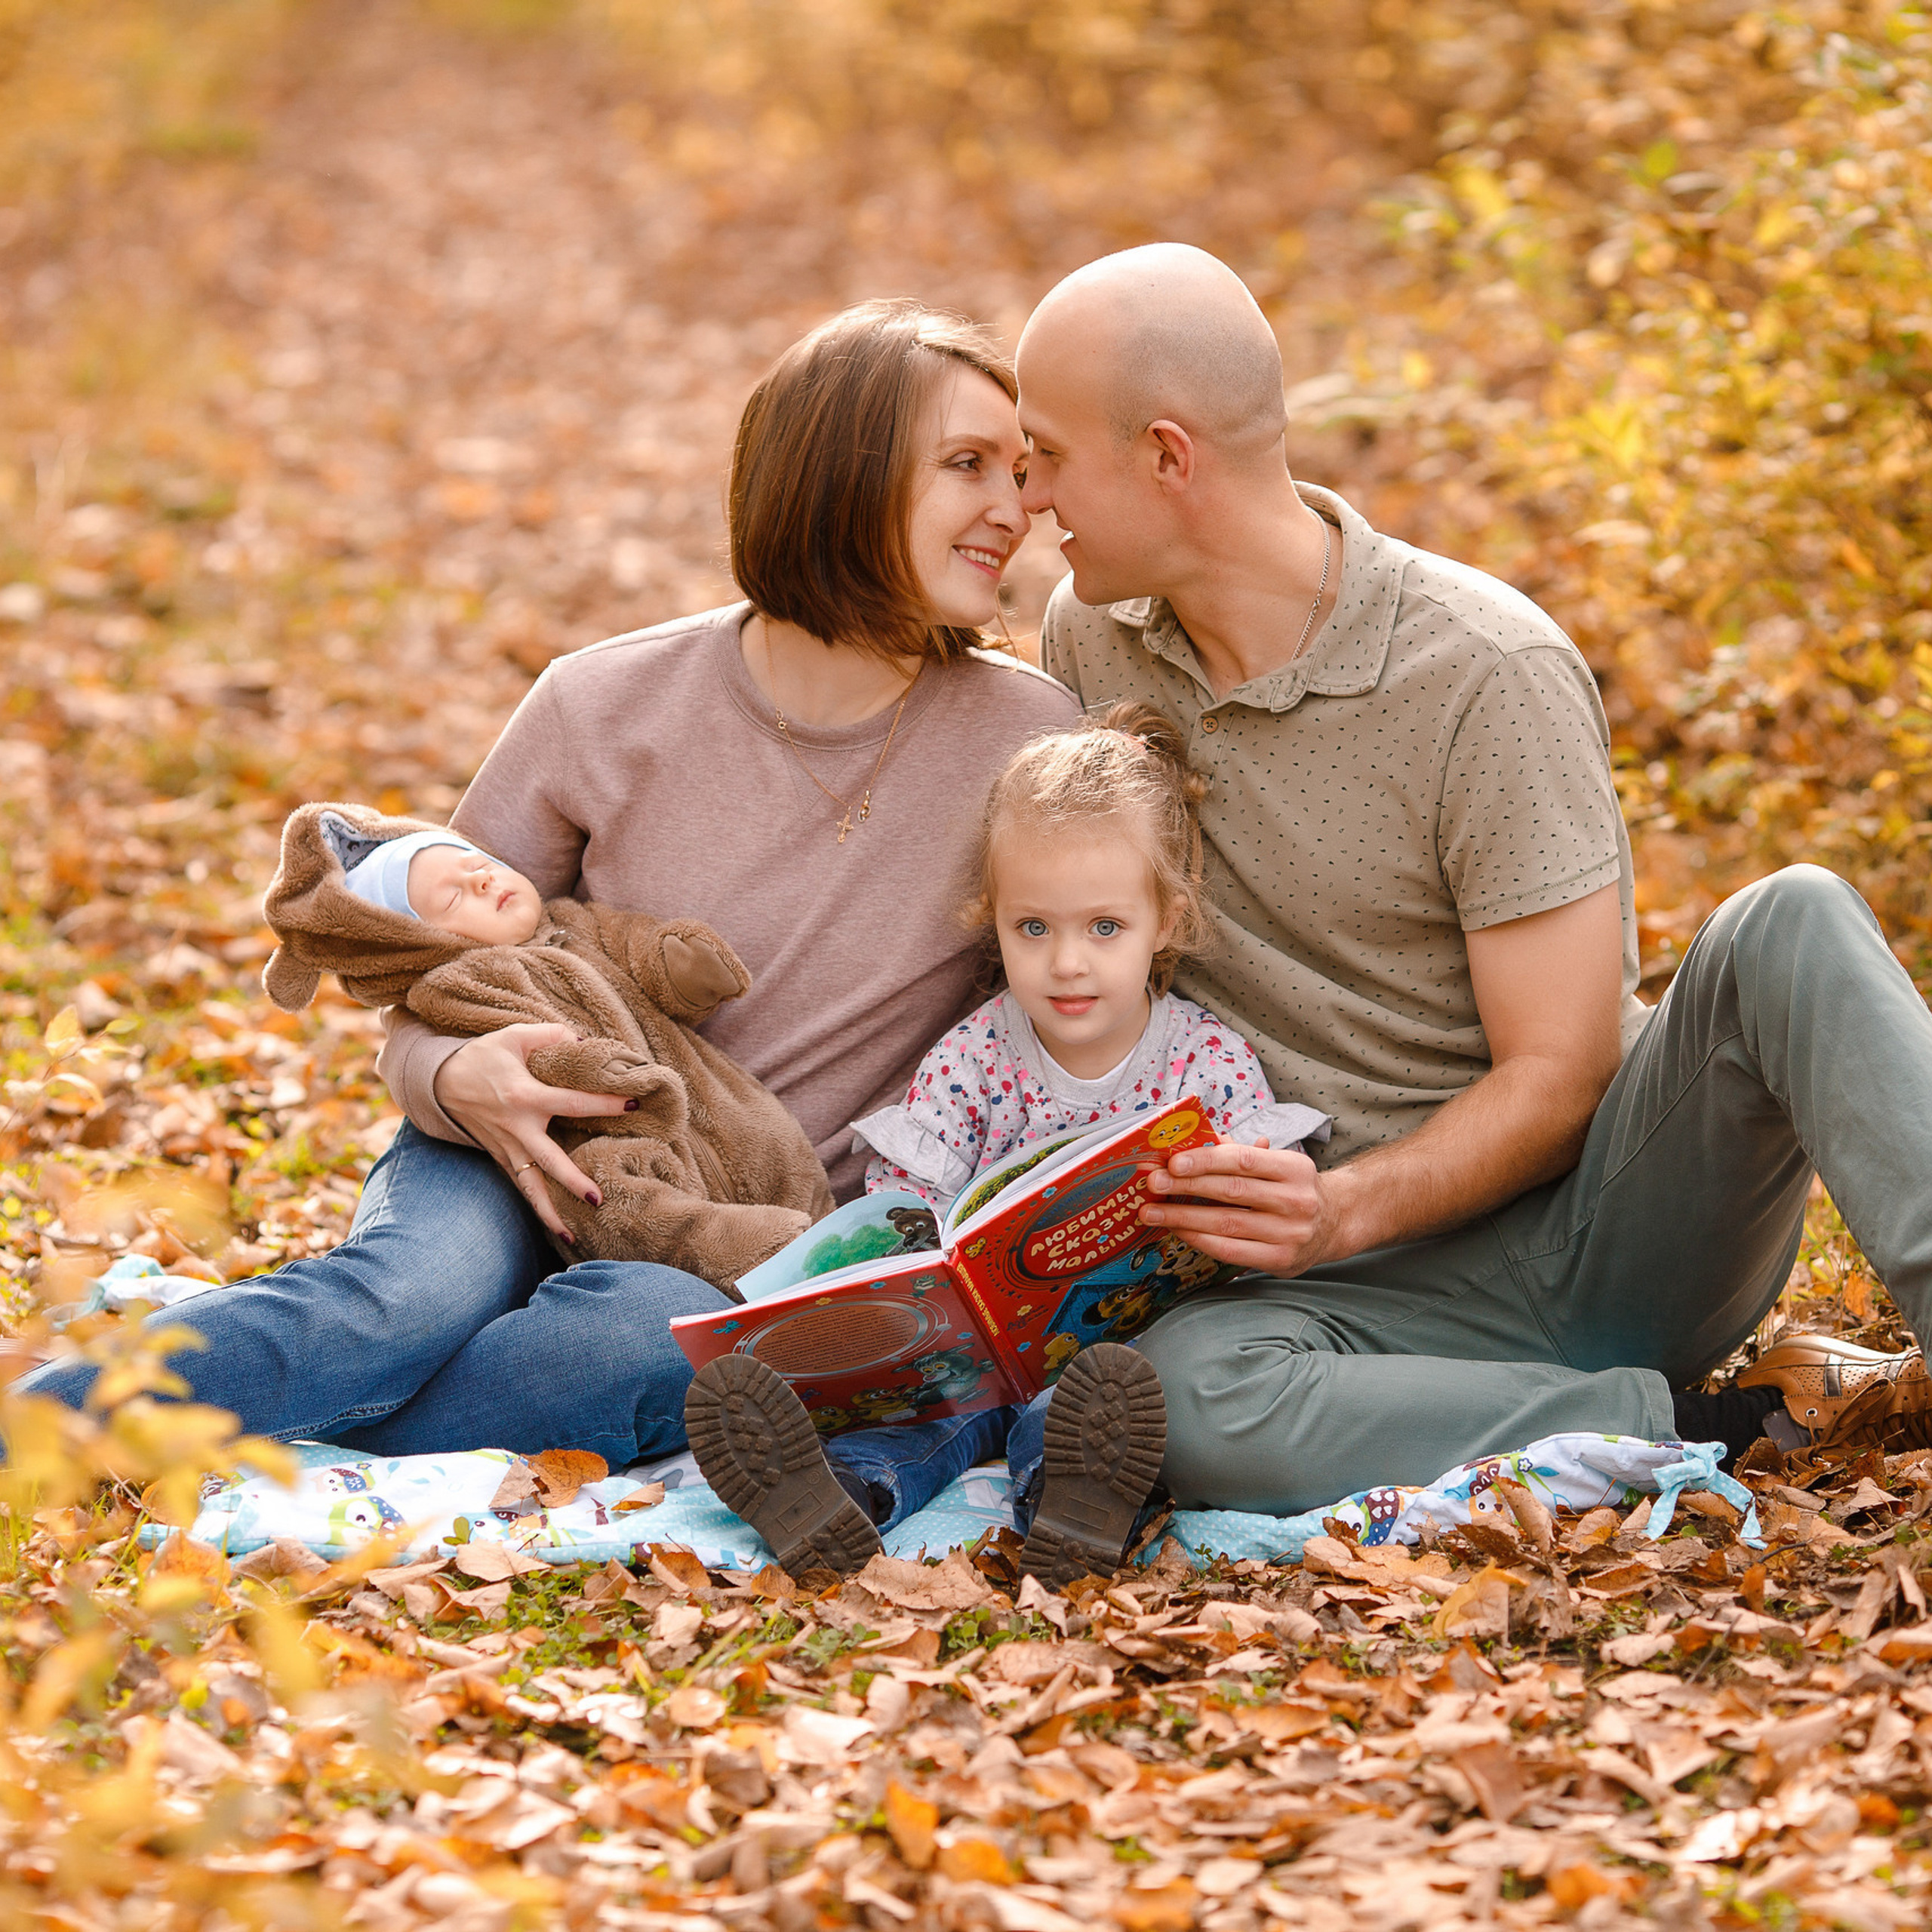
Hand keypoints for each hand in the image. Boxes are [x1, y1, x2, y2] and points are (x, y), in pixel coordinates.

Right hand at [432, 1023, 635, 1242]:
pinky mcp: (500, 1158)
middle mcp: (515, 1128)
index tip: (633, 1104)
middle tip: (598, 1198)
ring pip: (530, 1185)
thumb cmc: (482, 1056)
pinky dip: (537, 1207)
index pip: (571, 1102)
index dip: (603, 1103)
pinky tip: (557, 1228)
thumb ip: (551, 1036)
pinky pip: (521, 1185)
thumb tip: (585, 1043)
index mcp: (523, 1096)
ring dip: (549, 1211)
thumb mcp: (514, 1036)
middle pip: (549, 1160)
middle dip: (573, 1180)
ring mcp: (506, 1147)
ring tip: (572, 1234)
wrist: (439, 1082)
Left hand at [1139, 1139, 1338, 1276]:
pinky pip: (1231, 1250)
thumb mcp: (1276, 1164)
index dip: (1206, 1160)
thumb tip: (1197, 1141)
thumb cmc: (1292, 1188)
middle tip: (1153, 1184)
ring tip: (1152, 1212)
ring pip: (1226, 1224)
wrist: (1334, 1223)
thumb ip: (1240, 1154)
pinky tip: (1179, 1231)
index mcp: (1294, 1168)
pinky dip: (1200, 1240)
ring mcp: (1290, 1233)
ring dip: (1183, 1218)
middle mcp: (1296, 1201)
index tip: (1173, 1162)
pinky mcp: (1281, 1260)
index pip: (1244, 1161)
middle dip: (1186, 1187)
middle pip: (1231, 1192)